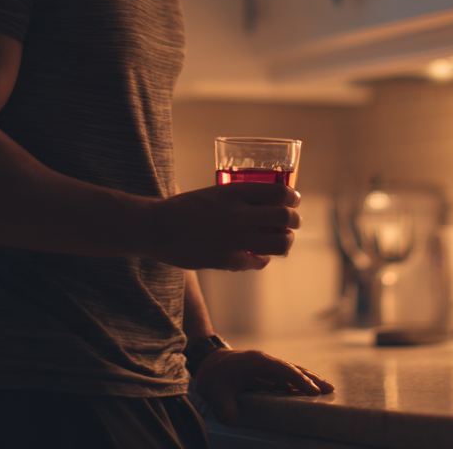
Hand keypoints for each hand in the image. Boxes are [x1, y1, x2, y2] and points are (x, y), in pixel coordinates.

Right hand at [144, 182, 299, 270]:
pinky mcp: (228, 260)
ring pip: (279, 243)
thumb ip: (237, 197)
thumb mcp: (213, 193)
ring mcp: (235, 239)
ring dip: (286, 241)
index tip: (294, 199)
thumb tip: (263, 204)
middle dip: (295, 220)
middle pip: (285, 217)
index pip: (279, 192)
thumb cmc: (183, 207)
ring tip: (283, 240)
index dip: (292, 196)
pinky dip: (263, 259)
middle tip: (293, 221)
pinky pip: (258, 261)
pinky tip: (260, 256)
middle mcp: (239, 214)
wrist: (157, 228)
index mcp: (234, 192)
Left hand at [192, 349, 334, 425]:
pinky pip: (287, 378)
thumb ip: (224, 407)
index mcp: (256, 361)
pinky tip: (309, 392)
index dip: (297, 380)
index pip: (282, 369)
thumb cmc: (212, 375)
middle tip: (330, 389)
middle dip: (311, 379)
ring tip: (327, 389)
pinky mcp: (267, 374)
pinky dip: (299, 384)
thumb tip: (234, 421)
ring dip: (309, 380)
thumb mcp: (213, 391)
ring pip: (292, 372)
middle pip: (293, 368)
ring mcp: (268, 367)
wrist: (208, 362)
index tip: (312, 391)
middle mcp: (265, 361)